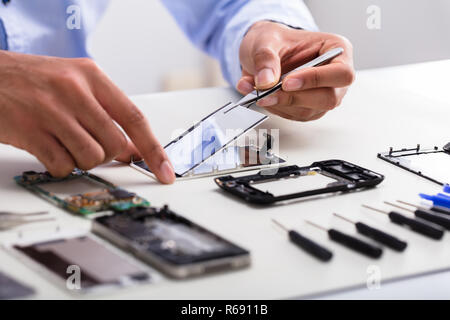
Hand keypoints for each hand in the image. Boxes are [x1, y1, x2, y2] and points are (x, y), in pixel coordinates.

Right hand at [0, 51, 174, 182]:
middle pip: (115, 144)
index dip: (154, 150)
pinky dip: (61, 165)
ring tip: (66, 142)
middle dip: (108, 153)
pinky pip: (63, 166)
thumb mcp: (77, 84)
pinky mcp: (30, 131)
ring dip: (82, 159)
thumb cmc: (37, 81)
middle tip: (88, 142)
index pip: (135, 119)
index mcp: (92, 76)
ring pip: (92, 157)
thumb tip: (134, 149)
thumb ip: (107, 113)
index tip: (165, 171)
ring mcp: (51, 111)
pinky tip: (49, 147)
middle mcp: (75, 91)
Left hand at [237, 21, 354, 120]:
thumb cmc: (274, 40)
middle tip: (266, 92)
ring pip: (308, 110)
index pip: (341, 73)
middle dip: (294, 98)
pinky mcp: (309, 108)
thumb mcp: (265, 40)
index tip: (287, 82)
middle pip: (328, 98)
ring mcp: (324, 95)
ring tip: (255, 91)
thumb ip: (265, 58)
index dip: (316, 80)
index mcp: (336, 49)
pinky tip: (261, 95)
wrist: (263, 51)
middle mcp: (335, 76)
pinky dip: (274, 107)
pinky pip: (294, 115)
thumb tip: (266, 81)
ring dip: (279, 104)